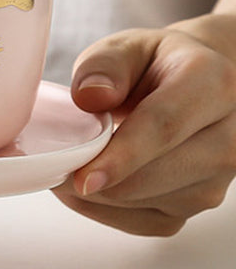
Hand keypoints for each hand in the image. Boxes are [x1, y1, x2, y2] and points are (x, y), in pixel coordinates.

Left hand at [53, 15, 235, 235]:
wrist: (196, 83)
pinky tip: (87, 186)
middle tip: (51, 166)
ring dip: (100, 194)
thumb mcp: (125, 47)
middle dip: (99, 178)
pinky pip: (148, 221)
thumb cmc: (155, 64)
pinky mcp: (200, 201)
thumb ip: (104, 66)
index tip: (82, 178)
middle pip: (159, 174)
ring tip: (67, 165)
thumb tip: (90, 97)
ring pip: (152, 203)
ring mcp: (221, 176)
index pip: (165, 126)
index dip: (121, 156)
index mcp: (213, 82)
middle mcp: (230, 134)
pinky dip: (108, 210)